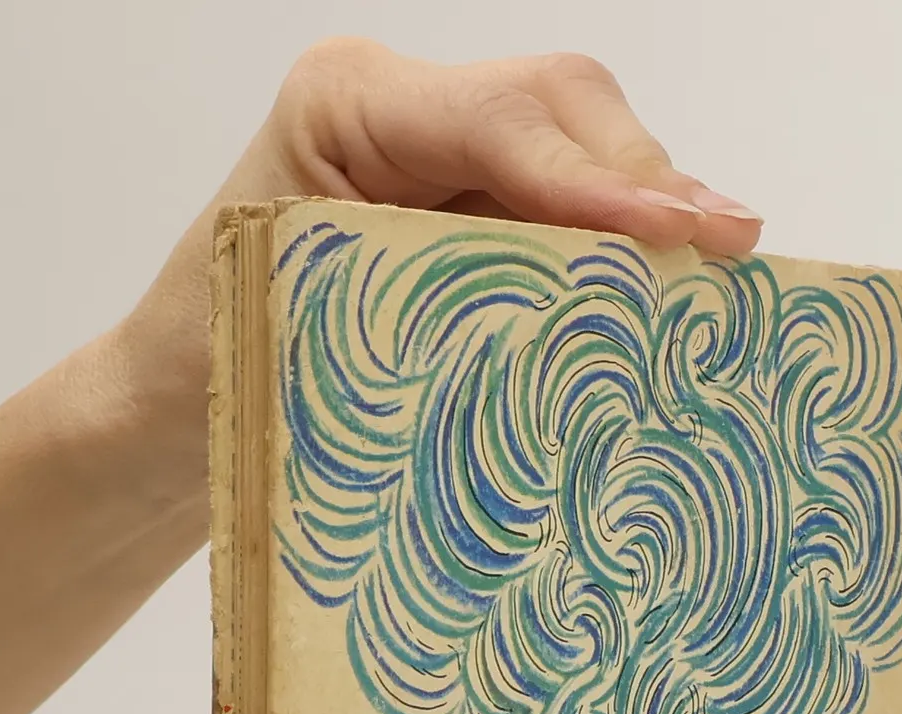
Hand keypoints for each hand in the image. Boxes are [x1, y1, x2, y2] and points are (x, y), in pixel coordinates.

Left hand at [114, 39, 762, 500]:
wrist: (170, 419)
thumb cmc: (211, 380)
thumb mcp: (311, 338)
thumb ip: (442, 307)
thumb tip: (580, 329)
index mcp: (345, 107)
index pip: (502, 121)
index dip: (597, 176)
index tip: (677, 231)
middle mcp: (404, 111)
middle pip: (563, 108)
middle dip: (651, 178)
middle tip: (731, 247)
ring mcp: (444, 156)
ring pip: (584, 148)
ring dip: (654, 212)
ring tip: (724, 269)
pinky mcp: (473, 212)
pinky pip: (569, 209)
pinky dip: (628, 251)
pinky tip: (677, 293)